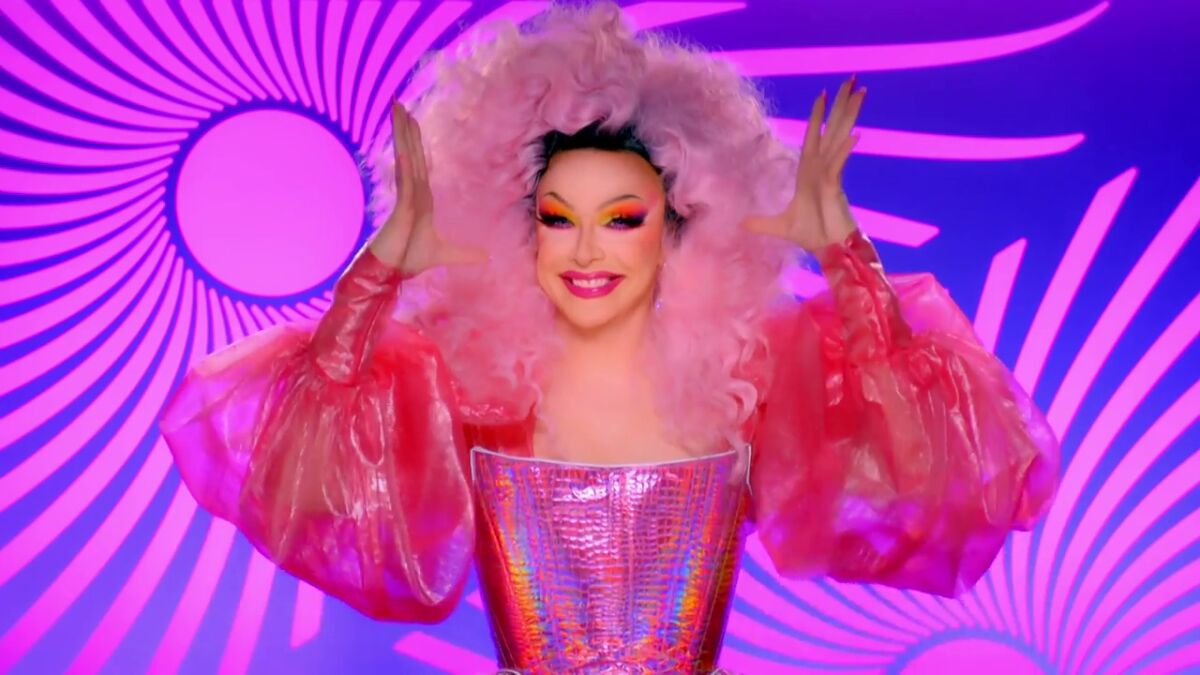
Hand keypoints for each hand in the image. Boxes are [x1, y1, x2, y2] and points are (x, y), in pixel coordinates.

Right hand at [368, 100, 487, 274]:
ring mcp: (406, 197)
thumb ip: (464, 254)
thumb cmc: (409, 259)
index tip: (411, 122)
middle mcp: (412, 193)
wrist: (391, 272)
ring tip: (396, 111)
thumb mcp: (445, 254)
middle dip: (406, 130)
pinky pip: (404, 181)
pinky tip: (403, 148)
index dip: (414, 142)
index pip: (419, 164)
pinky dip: (405, 163)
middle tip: (400, 104)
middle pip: (411, 154)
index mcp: (421, 198)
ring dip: (402, 136)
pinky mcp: (401, 207)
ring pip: (406, 160)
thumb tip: (486, 256)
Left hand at [742, 75, 865, 251]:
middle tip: (852, 78)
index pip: (814, 137)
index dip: (818, 116)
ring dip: (848, 115)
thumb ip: (762, 222)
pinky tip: (855, 135)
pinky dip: (845, 150)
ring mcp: (831, 174)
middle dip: (840, 104)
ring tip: (861, 91)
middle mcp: (822, 167)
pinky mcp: (836, 187)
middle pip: (832, 128)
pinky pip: (840, 164)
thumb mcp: (779, 226)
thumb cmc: (812, 235)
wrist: (828, 250)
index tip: (822, 94)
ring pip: (840, 137)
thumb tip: (741, 223)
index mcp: (810, 171)